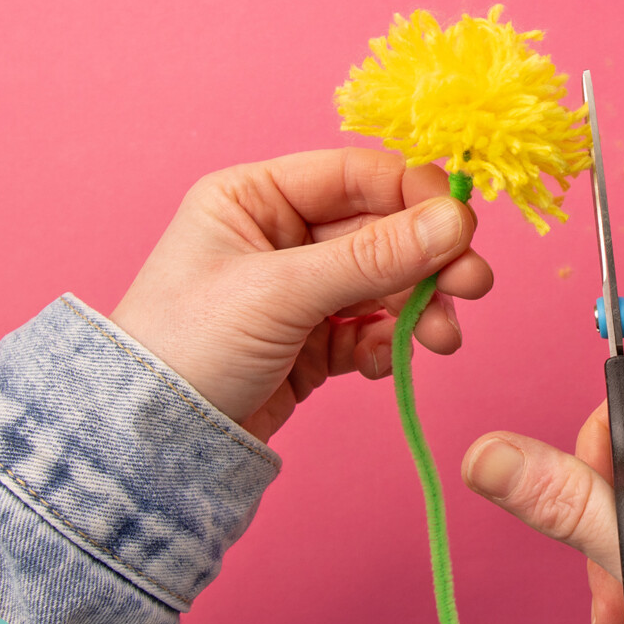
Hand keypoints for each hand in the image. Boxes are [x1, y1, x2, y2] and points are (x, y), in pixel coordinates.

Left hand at [110, 148, 491, 442]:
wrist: (149, 448)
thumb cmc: (187, 348)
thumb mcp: (281, 292)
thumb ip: (374, 256)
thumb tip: (455, 219)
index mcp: (256, 198)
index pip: (356, 175)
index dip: (414, 196)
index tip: (463, 226)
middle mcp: (281, 236)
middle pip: (381, 231)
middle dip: (429, 259)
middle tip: (474, 284)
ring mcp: (300, 291)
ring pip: (385, 283)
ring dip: (421, 306)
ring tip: (443, 338)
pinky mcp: (314, 342)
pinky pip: (372, 329)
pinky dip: (393, 343)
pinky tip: (396, 361)